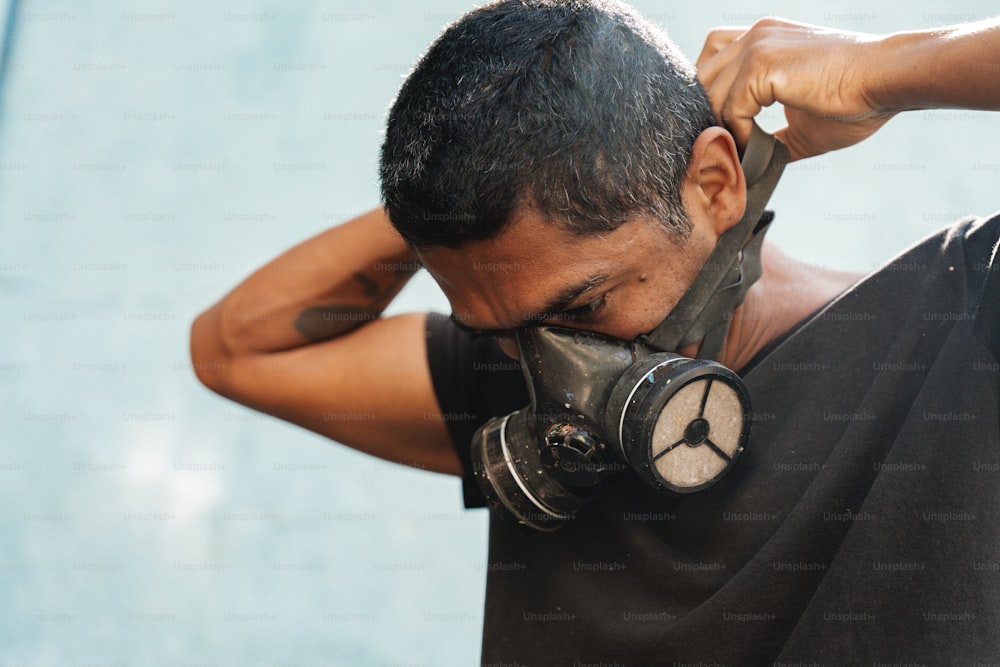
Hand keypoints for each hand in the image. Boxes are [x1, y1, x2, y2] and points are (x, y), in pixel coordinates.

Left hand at [696, 18, 895, 160]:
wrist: (885, 80)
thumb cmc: (855, 100)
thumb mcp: (799, 121)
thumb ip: (768, 135)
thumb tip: (751, 165)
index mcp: (762, 40)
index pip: (711, 61)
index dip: (711, 98)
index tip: (725, 133)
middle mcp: (754, 35)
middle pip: (700, 77)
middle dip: (707, 116)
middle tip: (725, 148)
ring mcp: (756, 45)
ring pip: (709, 94)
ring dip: (720, 129)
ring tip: (743, 151)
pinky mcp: (762, 64)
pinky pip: (730, 107)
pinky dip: (739, 133)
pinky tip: (758, 146)